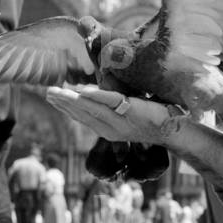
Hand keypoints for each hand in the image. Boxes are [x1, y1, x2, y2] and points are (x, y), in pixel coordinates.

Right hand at [46, 86, 178, 144]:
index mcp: (107, 131)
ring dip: (74, 99)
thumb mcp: (125, 116)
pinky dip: (96, 97)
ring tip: (59, 91)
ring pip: (93, 109)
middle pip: (83, 114)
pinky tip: (83, 91)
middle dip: (64, 103)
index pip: (82, 118)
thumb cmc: (149, 119)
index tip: (51, 98)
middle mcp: (111, 129)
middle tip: (48, 93)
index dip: (65, 108)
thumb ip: (109, 108)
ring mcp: (121, 122)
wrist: (174, 128)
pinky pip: (111, 103)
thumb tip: (94, 96)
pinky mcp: (132, 112)